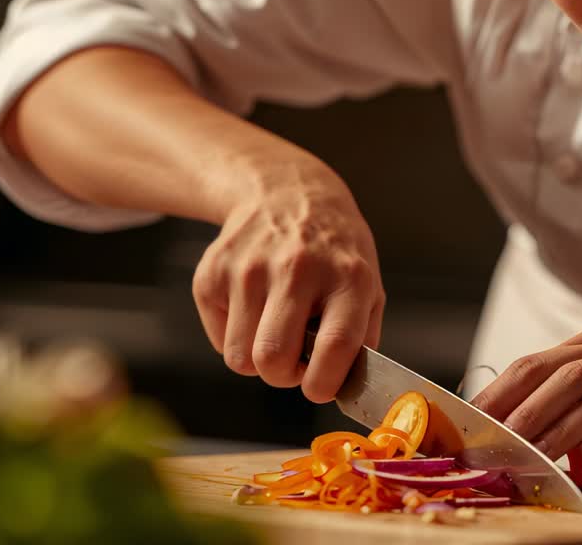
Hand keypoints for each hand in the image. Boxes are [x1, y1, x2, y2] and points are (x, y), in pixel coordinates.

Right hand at [191, 155, 384, 402]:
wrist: (287, 194)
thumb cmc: (333, 252)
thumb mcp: (368, 284)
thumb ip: (362, 339)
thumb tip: (344, 388)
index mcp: (347, 276)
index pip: (335, 345)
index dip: (323, 382)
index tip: (319, 388)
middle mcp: (297, 268)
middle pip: (273, 358)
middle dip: (282, 377)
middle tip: (292, 364)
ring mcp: (250, 267)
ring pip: (239, 357)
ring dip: (257, 357)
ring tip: (275, 329)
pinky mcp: (213, 270)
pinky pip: (220, 338)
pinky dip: (236, 334)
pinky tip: (255, 305)